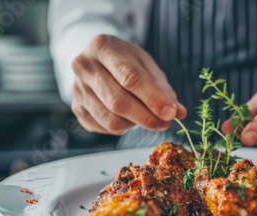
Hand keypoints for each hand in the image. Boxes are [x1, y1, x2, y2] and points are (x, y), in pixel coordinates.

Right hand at [70, 35, 185, 134]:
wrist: (96, 60)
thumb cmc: (125, 61)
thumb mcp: (146, 65)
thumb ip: (163, 88)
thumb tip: (178, 112)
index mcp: (103, 47)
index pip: (130, 77)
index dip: (152, 98)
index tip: (170, 112)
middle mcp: (84, 67)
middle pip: (118, 102)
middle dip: (147, 117)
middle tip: (165, 122)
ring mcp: (77, 89)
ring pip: (111, 119)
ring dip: (136, 124)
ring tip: (148, 118)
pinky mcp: (77, 108)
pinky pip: (104, 128)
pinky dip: (123, 127)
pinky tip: (129, 117)